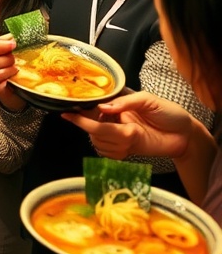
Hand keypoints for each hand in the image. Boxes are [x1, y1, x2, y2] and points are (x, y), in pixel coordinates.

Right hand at [0, 35, 24, 108]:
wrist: (19, 86)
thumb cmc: (16, 65)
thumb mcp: (16, 51)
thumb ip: (14, 42)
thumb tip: (17, 34)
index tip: (13, 44)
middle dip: (2, 58)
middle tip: (15, 59)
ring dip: (4, 68)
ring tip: (16, 69)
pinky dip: (3, 79)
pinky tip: (11, 79)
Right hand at [61, 91, 193, 160]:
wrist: (186, 136)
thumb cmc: (169, 113)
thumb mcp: (149, 100)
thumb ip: (125, 102)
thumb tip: (103, 108)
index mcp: (117, 104)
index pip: (92, 107)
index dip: (81, 112)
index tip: (68, 113)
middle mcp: (114, 119)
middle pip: (92, 128)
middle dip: (99, 130)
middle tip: (117, 128)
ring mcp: (119, 135)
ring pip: (99, 141)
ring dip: (110, 142)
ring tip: (130, 135)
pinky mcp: (125, 149)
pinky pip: (108, 154)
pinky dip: (114, 153)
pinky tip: (126, 147)